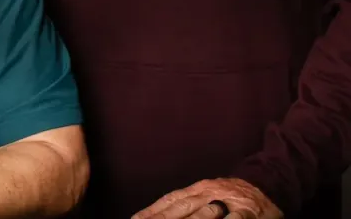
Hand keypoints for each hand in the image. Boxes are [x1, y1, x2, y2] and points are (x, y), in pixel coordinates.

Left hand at [133, 178, 281, 218]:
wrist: (266, 185)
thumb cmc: (230, 196)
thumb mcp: (205, 195)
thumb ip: (187, 205)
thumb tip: (162, 212)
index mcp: (196, 190)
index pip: (170, 201)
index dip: (153, 211)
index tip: (136, 218)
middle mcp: (208, 194)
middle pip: (182, 207)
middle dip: (163, 218)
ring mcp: (227, 202)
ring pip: (206, 213)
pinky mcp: (248, 212)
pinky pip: (236, 218)